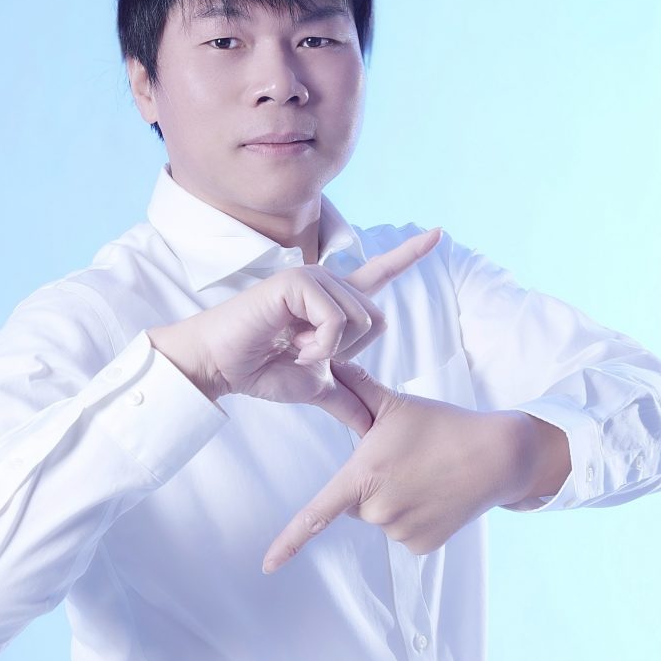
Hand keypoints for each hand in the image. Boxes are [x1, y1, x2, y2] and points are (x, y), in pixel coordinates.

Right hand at [148, 229, 441, 434]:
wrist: (222, 367)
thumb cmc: (261, 369)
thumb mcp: (315, 387)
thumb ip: (347, 398)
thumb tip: (370, 426)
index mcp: (335, 301)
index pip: (380, 273)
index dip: (409, 254)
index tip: (439, 233)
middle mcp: (328, 283)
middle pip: (377, 320)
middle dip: (349, 351)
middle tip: (307, 354)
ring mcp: (313, 279)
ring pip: (359, 321)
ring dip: (329, 350)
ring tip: (293, 346)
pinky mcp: (297, 282)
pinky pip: (334, 320)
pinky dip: (318, 344)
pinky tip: (290, 342)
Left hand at [261, 360, 547, 573]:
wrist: (496, 455)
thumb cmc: (442, 425)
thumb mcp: (396, 404)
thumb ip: (358, 387)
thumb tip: (332, 363)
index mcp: (364, 477)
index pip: (316, 514)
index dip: (289, 541)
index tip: (266, 566)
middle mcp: (378, 510)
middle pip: (354, 502)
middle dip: (369, 483)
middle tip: (402, 460)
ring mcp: (400, 532)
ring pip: (380, 517)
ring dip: (393, 499)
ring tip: (424, 473)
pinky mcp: (422, 546)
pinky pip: (403, 532)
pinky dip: (413, 516)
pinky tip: (435, 494)